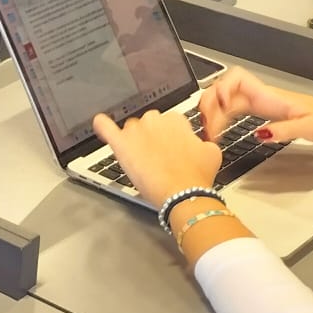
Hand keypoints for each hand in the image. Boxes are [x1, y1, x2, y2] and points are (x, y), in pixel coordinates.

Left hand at [89, 109, 220, 209]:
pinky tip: (101, 125)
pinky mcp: (120, 144)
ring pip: (129, 130)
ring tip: (143, 160)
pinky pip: (104, 127)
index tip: (173, 149)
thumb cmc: (197, 176)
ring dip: (134, 141)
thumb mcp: (211, 152)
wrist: (183, 193)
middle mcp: (153, 120)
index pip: (168, 122)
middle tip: (159, 157)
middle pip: (147, 124)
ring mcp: (135, 131)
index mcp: (174, 119)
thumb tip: (197, 142)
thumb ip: (200, 140)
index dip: (171, 138)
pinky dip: (102, 125)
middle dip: (152, 138)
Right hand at [196, 66, 312, 144]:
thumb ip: (284, 130)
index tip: (220, 109)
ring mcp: (259, 102)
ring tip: (208, 131)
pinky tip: (221, 130)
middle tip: (207, 128)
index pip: (236, 78)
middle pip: (223, 89)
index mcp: (268, 96)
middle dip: (209, 104)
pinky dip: (222, 117)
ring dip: (212, 111)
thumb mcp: (308, 128)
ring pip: (224, 99)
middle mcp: (260, 95)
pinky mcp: (261, 111)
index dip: (222, 88)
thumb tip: (259, 135)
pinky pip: (232, 109)